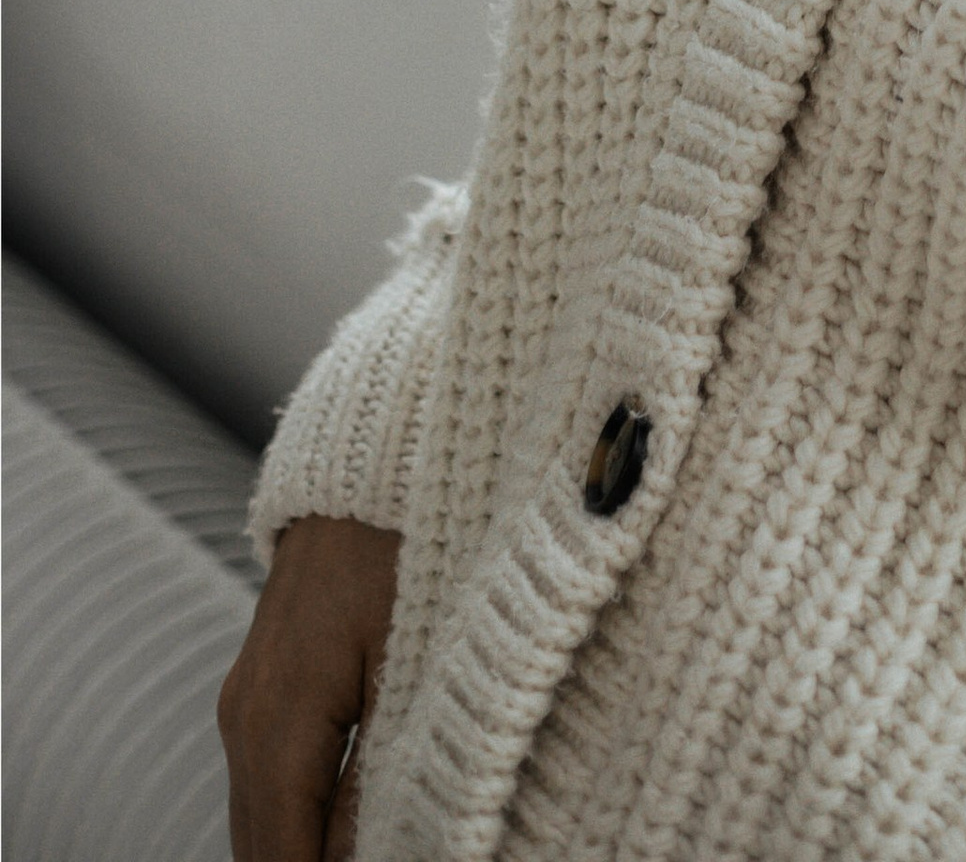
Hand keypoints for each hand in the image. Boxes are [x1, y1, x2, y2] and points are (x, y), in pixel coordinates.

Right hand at [218, 516, 400, 861]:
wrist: (377, 454)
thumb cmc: (409, 544)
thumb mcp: (411, 662)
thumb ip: (380, 773)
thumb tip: (359, 858)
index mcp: (277, 722)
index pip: (282, 857)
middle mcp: (245, 717)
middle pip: (263, 846)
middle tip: (392, 855)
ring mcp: (248, 698)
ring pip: (262, 816)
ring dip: (302, 849)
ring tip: (378, 846)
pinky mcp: (265, 682)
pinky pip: (271, 777)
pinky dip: (299, 816)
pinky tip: (345, 831)